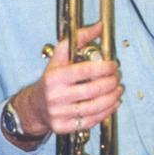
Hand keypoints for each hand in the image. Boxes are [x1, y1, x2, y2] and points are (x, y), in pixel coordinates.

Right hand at [13, 22, 122, 136]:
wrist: (35, 106)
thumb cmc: (51, 79)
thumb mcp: (60, 56)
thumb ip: (79, 39)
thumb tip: (99, 26)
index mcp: (54, 77)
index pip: (85, 71)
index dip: (104, 68)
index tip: (113, 65)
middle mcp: (55, 96)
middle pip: (92, 90)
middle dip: (111, 83)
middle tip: (117, 78)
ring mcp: (59, 113)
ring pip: (94, 108)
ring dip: (112, 98)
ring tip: (118, 90)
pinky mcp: (63, 127)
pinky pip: (90, 121)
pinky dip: (106, 112)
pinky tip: (112, 103)